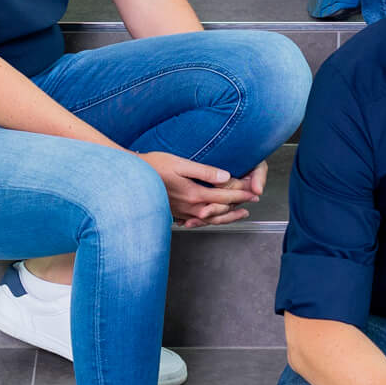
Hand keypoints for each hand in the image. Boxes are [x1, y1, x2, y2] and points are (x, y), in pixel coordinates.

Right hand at [139, 152, 260, 226]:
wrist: (131, 179)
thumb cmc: (154, 166)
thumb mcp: (181, 164)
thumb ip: (205, 172)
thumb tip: (226, 177)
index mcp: (195, 194)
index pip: (225, 196)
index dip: (242, 193)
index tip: (255, 191)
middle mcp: (190, 207)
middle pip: (221, 209)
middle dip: (239, 204)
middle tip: (254, 199)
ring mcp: (183, 212)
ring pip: (211, 218)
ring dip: (228, 216)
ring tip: (241, 214)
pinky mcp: (176, 213)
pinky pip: (198, 221)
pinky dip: (211, 220)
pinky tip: (213, 219)